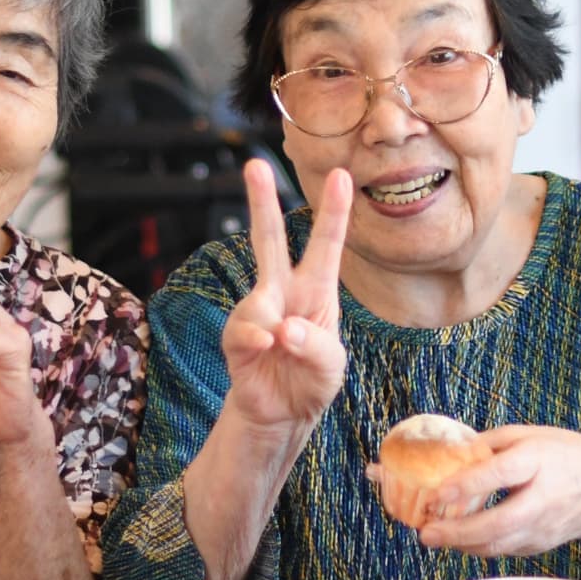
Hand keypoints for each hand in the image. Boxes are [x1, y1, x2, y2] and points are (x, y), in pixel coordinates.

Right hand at [219, 158, 352, 434]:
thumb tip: (283, 329)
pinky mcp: (237, 336)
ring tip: (282, 345)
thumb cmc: (313, 380)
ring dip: (273, 325)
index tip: (342, 174)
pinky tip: (265, 348)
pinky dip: (255, 340)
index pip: (326, 246)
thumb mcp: (332, 365)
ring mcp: (257, 311)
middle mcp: (284, 292)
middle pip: (270, 239)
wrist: (282, 415)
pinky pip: (243, 331)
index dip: (335, 212)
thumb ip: (316, 346)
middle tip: (254, 164)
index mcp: (317, 290)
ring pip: (258, 299)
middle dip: (261, 201)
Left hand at [416, 426, 580, 557]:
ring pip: (497, 545)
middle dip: (457, 532)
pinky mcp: (538, 545)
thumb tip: (451, 453)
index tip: (437, 491)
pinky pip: (501, 550)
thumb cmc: (563, 455)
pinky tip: (456, 538)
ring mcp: (541, 528)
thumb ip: (490, 443)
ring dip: (460, 544)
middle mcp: (541, 499)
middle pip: (497, 524)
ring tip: (431, 536)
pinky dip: (475, 547)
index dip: (467, 484)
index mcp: (538, 462)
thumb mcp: (529, 434)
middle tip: (425, 532)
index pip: (501, 474)